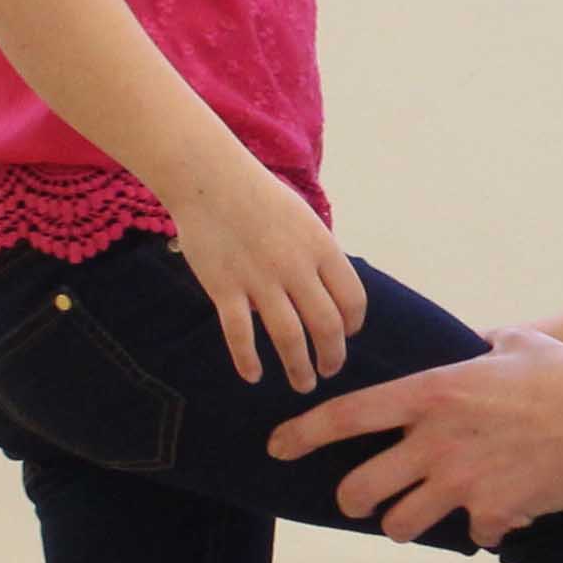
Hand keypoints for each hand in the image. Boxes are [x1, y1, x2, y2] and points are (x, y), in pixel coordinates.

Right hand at [172, 158, 363, 391]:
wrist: (210, 179)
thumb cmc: (259, 196)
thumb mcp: (304, 218)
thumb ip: (318, 255)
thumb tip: (329, 292)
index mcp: (322, 247)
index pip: (352, 299)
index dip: (353, 325)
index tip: (346, 336)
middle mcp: (296, 267)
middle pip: (326, 326)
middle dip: (332, 356)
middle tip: (328, 370)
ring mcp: (260, 279)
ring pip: (289, 337)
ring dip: (299, 367)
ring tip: (302, 383)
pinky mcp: (225, 288)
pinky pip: (240, 334)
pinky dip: (248, 360)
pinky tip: (254, 376)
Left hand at [273, 328, 562, 544]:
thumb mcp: (519, 343)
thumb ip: (488, 344)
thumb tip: (483, 340)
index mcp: (432, 394)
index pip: (348, 417)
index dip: (303, 434)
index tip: (277, 447)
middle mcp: (435, 441)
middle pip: (359, 490)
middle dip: (355, 499)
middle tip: (364, 498)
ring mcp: (461, 482)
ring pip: (400, 525)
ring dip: (407, 522)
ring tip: (427, 512)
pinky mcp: (491, 512)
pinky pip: (472, 533)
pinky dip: (485, 528)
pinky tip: (505, 512)